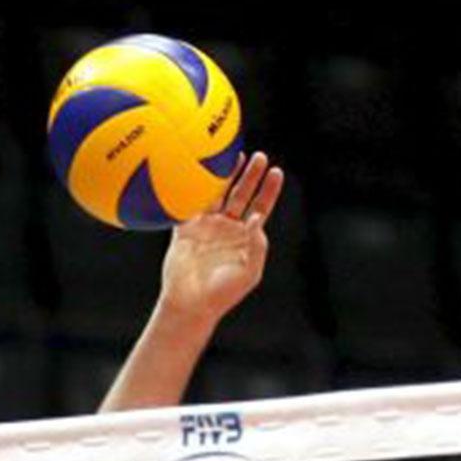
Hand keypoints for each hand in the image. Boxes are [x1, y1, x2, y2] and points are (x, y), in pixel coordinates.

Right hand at [157, 152, 283, 323]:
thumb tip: (256, 218)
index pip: (260, 207)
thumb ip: (257, 245)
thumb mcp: (249, 272)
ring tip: (232, 155)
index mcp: (244, 238)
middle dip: (250, 175)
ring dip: (224, 176)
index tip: (276, 172)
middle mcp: (226, 229)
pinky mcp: (184, 230)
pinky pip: (188, 206)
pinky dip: (191, 190)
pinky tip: (195, 173)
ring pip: (216, 195)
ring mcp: (205, 228)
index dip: (269, 190)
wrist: (189, 304)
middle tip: (259, 157)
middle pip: (241, 195)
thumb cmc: (222, 294)